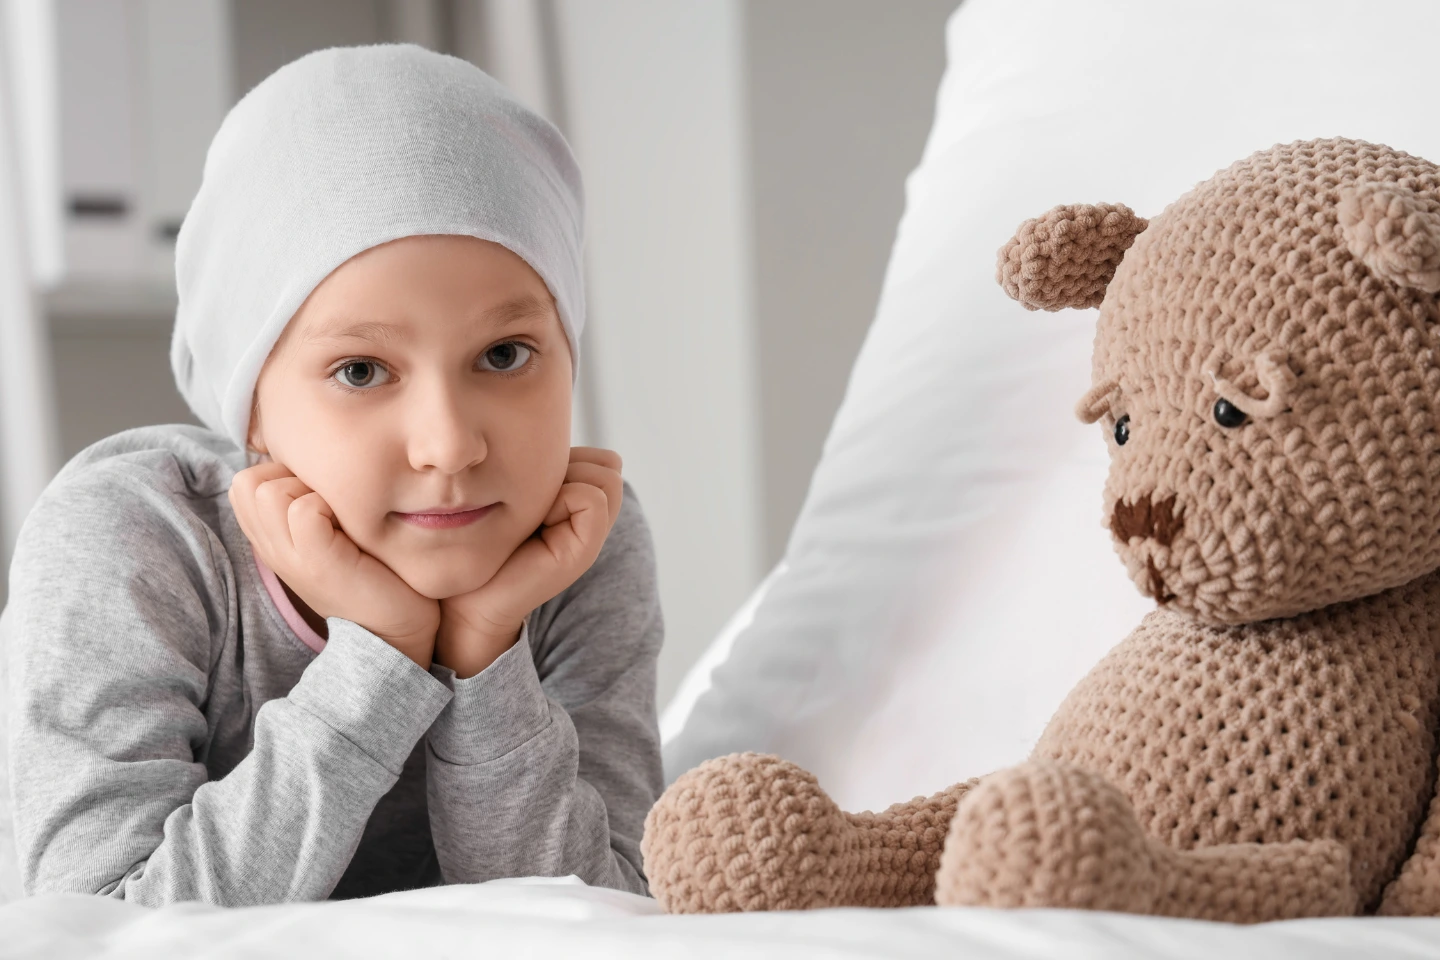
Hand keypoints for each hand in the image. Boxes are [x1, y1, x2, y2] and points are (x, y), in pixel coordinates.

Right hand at [229, 461, 440, 668]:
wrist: (399, 630)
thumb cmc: (373, 571)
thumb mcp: (331, 530)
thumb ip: (309, 497)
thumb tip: (309, 452)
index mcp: (269, 538)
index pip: (245, 480)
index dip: (285, 474)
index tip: (323, 498)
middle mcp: (270, 548)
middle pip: (249, 480)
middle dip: (293, 478)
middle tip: (333, 506)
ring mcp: (288, 558)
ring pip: (270, 491)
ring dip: (312, 491)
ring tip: (343, 518)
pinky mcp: (317, 565)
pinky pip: (304, 510)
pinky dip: (332, 508)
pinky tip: (354, 531)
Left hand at [435, 447, 622, 678]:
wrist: (464, 596)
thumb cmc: (480, 540)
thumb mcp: (517, 489)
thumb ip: (543, 467)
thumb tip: (556, 439)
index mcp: (580, 505)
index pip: (604, 460)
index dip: (570, 458)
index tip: (529, 483)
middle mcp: (592, 522)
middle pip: (609, 465)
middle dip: (570, 466)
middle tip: (532, 497)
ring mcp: (591, 538)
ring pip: (607, 477)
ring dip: (567, 480)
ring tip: (535, 510)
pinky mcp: (583, 553)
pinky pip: (593, 499)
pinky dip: (564, 498)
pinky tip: (537, 521)